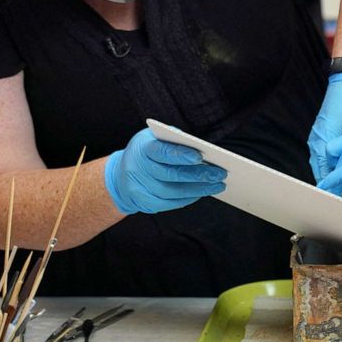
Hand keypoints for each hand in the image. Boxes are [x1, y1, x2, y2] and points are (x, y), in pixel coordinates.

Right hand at [105, 128, 226, 214]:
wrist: (121, 174)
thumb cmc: (149, 151)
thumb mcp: (156, 138)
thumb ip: (175, 141)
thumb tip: (204, 151)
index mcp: (142, 148)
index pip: (161, 152)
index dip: (180, 155)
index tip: (200, 157)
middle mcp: (137, 169)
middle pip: (170, 174)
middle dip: (198, 175)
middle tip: (220, 173)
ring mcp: (138, 188)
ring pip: (172, 192)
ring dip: (198, 190)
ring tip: (218, 185)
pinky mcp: (143, 202)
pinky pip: (169, 203)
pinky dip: (187, 199)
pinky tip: (202, 193)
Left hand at [317, 123, 341, 196]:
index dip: (340, 155)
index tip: (341, 164)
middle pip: (337, 156)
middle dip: (336, 169)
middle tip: (338, 182)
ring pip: (336, 167)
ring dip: (333, 179)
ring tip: (331, 191)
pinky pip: (337, 176)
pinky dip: (329, 184)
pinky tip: (325, 191)